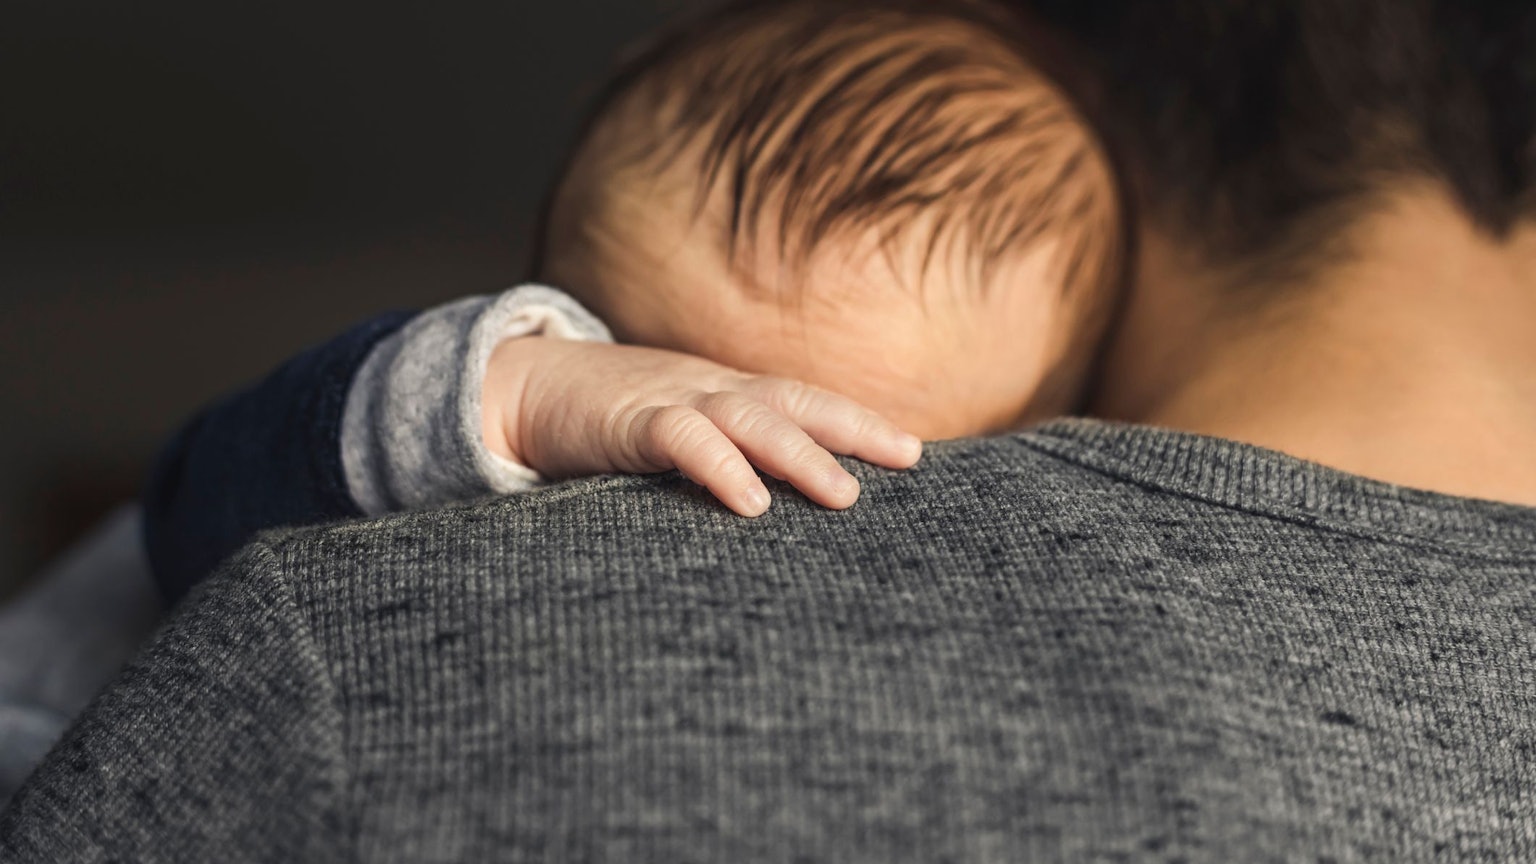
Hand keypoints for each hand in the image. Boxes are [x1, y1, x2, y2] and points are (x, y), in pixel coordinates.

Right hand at [482, 337, 922, 516]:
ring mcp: (670, 400)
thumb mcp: (677, 431)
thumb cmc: (607, 421)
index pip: (804, 401)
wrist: (521, 386)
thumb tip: (776, 503)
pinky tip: (750, 501)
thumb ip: (723, 455)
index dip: (858, 421)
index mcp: (726, 394)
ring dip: (798, 453)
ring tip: (842, 494)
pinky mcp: (627, 422)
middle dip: (853, 428)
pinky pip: (682, 440)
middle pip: (794, 401)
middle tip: (906, 458)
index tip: (913, 451)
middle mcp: (708, 390)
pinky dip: (719, 466)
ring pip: (749, 418)